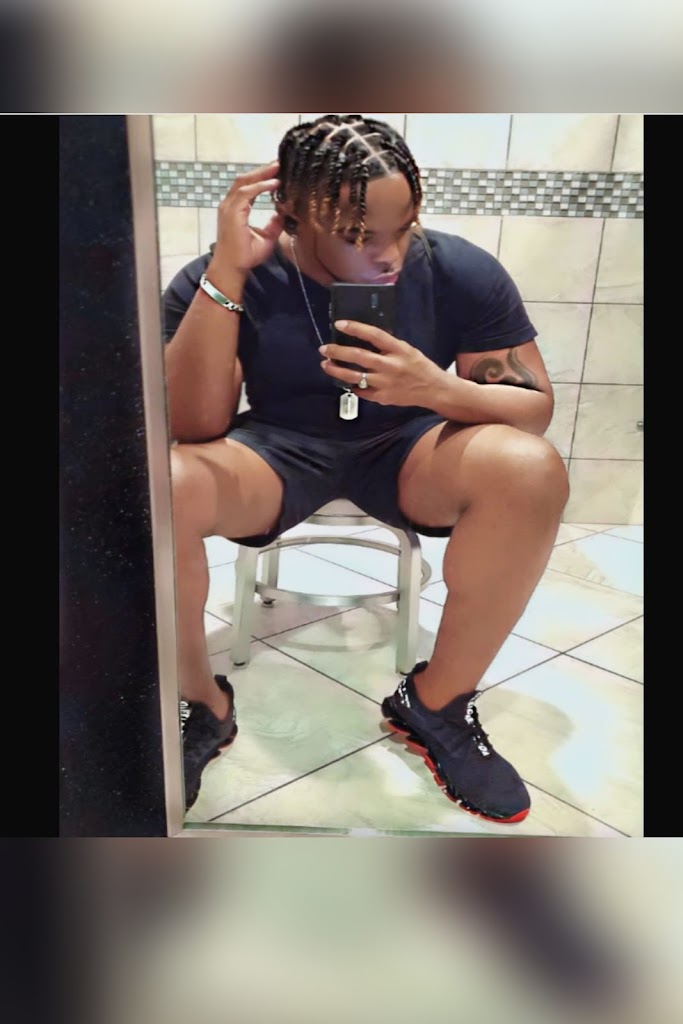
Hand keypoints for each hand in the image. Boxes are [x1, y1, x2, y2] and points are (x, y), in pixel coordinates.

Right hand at [210, 160, 283, 275]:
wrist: (233, 269)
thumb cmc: (245, 256)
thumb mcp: (266, 238)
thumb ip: (273, 225)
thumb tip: (283, 214)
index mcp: (235, 209)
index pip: (248, 186)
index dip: (261, 177)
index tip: (277, 171)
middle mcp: (229, 205)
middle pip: (245, 179)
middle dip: (262, 170)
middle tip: (279, 163)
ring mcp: (228, 208)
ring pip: (245, 182)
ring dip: (262, 174)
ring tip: (278, 168)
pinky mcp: (232, 213)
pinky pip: (246, 193)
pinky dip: (260, 186)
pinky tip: (274, 184)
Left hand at [320, 320, 446, 407]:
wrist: (433, 390)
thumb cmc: (419, 366)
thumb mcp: (407, 349)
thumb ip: (387, 345)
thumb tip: (364, 336)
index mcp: (398, 349)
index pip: (373, 335)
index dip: (355, 328)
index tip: (339, 324)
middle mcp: (390, 366)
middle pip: (358, 357)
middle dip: (338, 352)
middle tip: (324, 348)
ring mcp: (385, 383)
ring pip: (354, 377)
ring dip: (337, 370)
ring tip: (326, 365)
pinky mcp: (382, 398)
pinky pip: (361, 391)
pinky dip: (351, 386)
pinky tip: (344, 381)